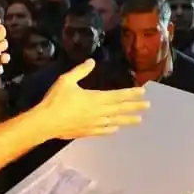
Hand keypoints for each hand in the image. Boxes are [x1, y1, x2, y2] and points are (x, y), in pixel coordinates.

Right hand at [35, 59, 149, 139]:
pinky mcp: (87, 132)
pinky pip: (103, 131)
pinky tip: (115, 129)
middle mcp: (99, 112)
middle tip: (147, 106)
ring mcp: (94, 124)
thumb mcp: (66, 80)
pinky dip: (111, 129)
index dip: (131, 94)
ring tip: (138, 120)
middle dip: (134, 107)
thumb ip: (80, 71)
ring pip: (115, 121)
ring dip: (127, 120)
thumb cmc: (56, 100)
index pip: (118, 96)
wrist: (46, 122)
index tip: (143, 92)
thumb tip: (91, 61)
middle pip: (120, 109)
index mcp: (96, 98)